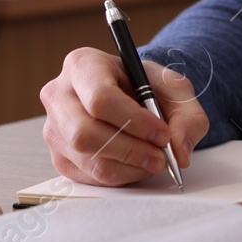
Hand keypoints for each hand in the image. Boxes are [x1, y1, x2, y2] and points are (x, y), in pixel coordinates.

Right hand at [40, 47, 210, 186]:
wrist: (133, 96)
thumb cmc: (148, 86)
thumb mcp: (175, 89)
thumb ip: (186, 116)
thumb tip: (180, 150)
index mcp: (83, 64)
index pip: (100, 98)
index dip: (134, 121)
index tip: (163, 134)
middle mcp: (59, 95)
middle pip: (84, 133)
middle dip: (129, 150)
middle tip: (161, 156)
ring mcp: (54, 128)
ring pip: (87, 159)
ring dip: (129, 166)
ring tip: (155, 160)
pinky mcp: (60, 157)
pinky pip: (88, 177)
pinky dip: (120, 176)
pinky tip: (137, 164)